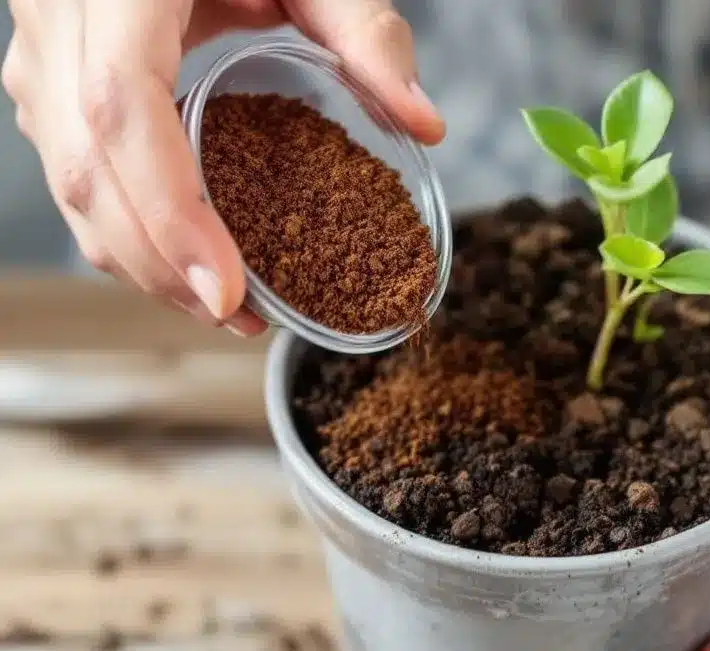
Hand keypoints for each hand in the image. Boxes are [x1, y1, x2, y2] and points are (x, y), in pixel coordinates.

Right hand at [1, 0, 443, 334]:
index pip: (122, 109)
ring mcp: (41, 56)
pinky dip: (127, 232)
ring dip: (141, 262)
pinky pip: (72, 174)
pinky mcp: (48, 84)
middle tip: (238, 318)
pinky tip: (187, 264)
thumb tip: (425, 127)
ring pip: (67, 185)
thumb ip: (366, 36)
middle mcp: (59, 22)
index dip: (170, 212)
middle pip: (86, 170)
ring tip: (225, 306)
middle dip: (159, 264)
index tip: (225, 291)